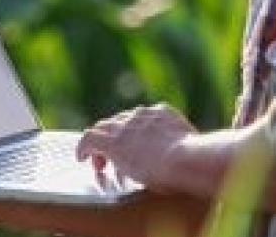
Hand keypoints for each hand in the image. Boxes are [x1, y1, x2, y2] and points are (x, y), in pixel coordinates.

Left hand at [76, 103, 197, 191]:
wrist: (184, 158)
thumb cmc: (194, 159)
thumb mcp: (192, 145)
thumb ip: (186, 145)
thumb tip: (191, 155)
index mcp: (162, 113)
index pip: (140, 118)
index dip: (132, 132)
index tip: (131, 145)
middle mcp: (141, 115)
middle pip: (119, 120)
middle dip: (114, 136)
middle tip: (111, 157)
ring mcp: (126, 126)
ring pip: (103, 128)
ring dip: (100, 145)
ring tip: (97, 162)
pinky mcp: (112, 142)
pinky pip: (90, 139)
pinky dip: (84, 147)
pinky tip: (81, 158)